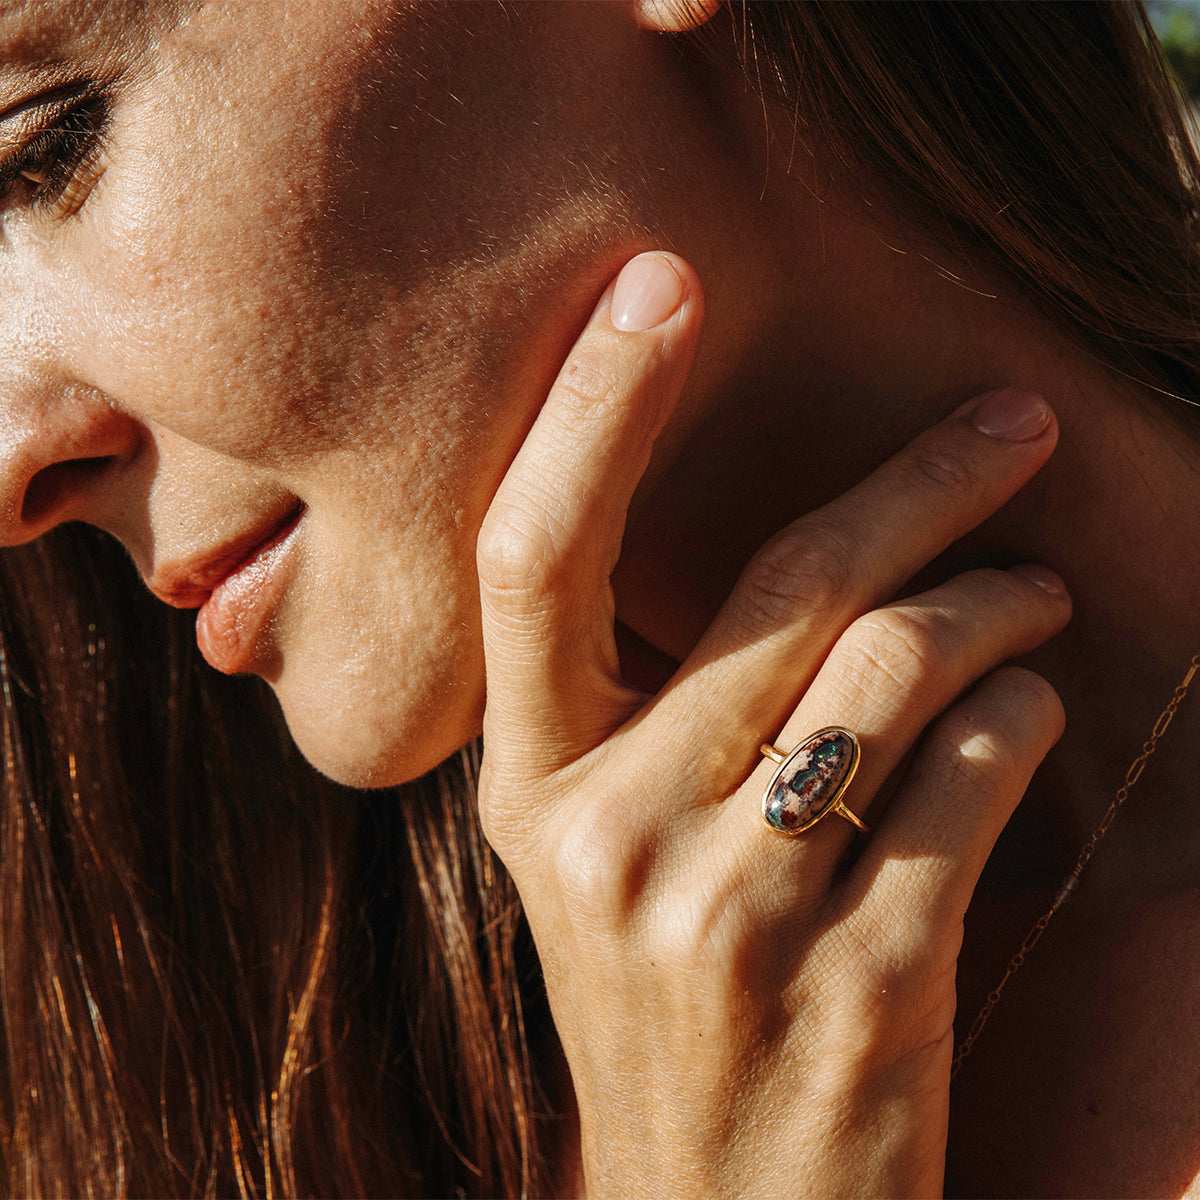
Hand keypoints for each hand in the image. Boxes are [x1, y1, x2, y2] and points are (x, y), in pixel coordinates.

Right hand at [476, 252, 1067, 1197]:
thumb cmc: (668, 1005)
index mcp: (528, 791)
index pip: (535, 558)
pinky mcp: (858, 984)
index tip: (660, 281)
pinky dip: (1024, 711)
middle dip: (928, 479)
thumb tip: (796, 546)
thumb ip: (648, 712)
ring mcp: (730, 915)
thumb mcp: (603, 858)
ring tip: (1037, 592)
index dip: (590, 408)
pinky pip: (974, 774)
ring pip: (902, 666)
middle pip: (788, 587)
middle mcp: (608, 838)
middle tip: (1016, 420)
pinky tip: (1026, 706)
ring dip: (1002, 602)